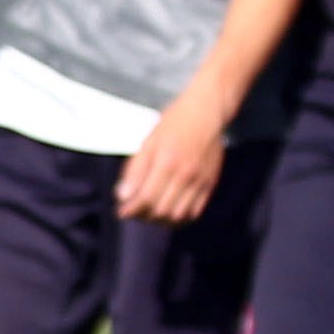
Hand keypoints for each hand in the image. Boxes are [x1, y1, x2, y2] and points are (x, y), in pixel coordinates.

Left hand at [117, 96, 227, 222]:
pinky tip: (168, 213)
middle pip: (161, 211)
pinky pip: (194, 212)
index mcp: (166, 162)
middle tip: (134, 212)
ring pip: (178, 216)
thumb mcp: (148, 142)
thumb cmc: (173, 124)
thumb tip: (122, 196)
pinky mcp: (210, 184)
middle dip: (143, 216)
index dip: (132, 209)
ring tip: (149, 214)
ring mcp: (200, 181)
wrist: (206, 113)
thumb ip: (135, 170)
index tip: (122, 211)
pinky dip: (179, 219)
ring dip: (160, 221)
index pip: (146, 198)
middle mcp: (185, 174)